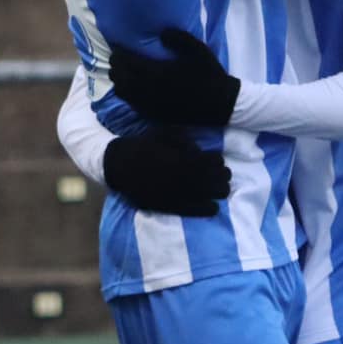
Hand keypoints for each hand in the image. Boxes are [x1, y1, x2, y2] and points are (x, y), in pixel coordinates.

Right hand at [102, 128, 230, 216]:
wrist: (119, 165)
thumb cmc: (142, 146)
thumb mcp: (163, 133)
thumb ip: (184, 139)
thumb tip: (199, 149)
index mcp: (183, 159)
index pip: (213, 162)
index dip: (218, 161)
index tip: (218, 161)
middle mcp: (184, 177)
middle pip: (217, 179)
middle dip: (222, 176)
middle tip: (223, 175)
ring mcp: (178, 193)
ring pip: (211, 195)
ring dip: (219, 191)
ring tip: (220, 189)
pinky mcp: (171, 206)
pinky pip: (197, 210)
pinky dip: (208, 208)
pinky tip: (213, 206)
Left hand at [108, 28, 242, 127]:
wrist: (221, 104)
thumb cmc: (209, 75)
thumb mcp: (199, 50)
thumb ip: (178, 38)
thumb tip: (161, 33)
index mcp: (157, 72)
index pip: (125, 62)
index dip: (118, 53)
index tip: (119, 47)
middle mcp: (148, 90)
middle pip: (119, 77)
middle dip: (116, 66)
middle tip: (119, 58)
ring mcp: (150, 104)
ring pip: (122, 92)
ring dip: (120, 81)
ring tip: (125, 73)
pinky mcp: (154, 114)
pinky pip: (132, 104)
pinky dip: (128, 94)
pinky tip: (135, 88)